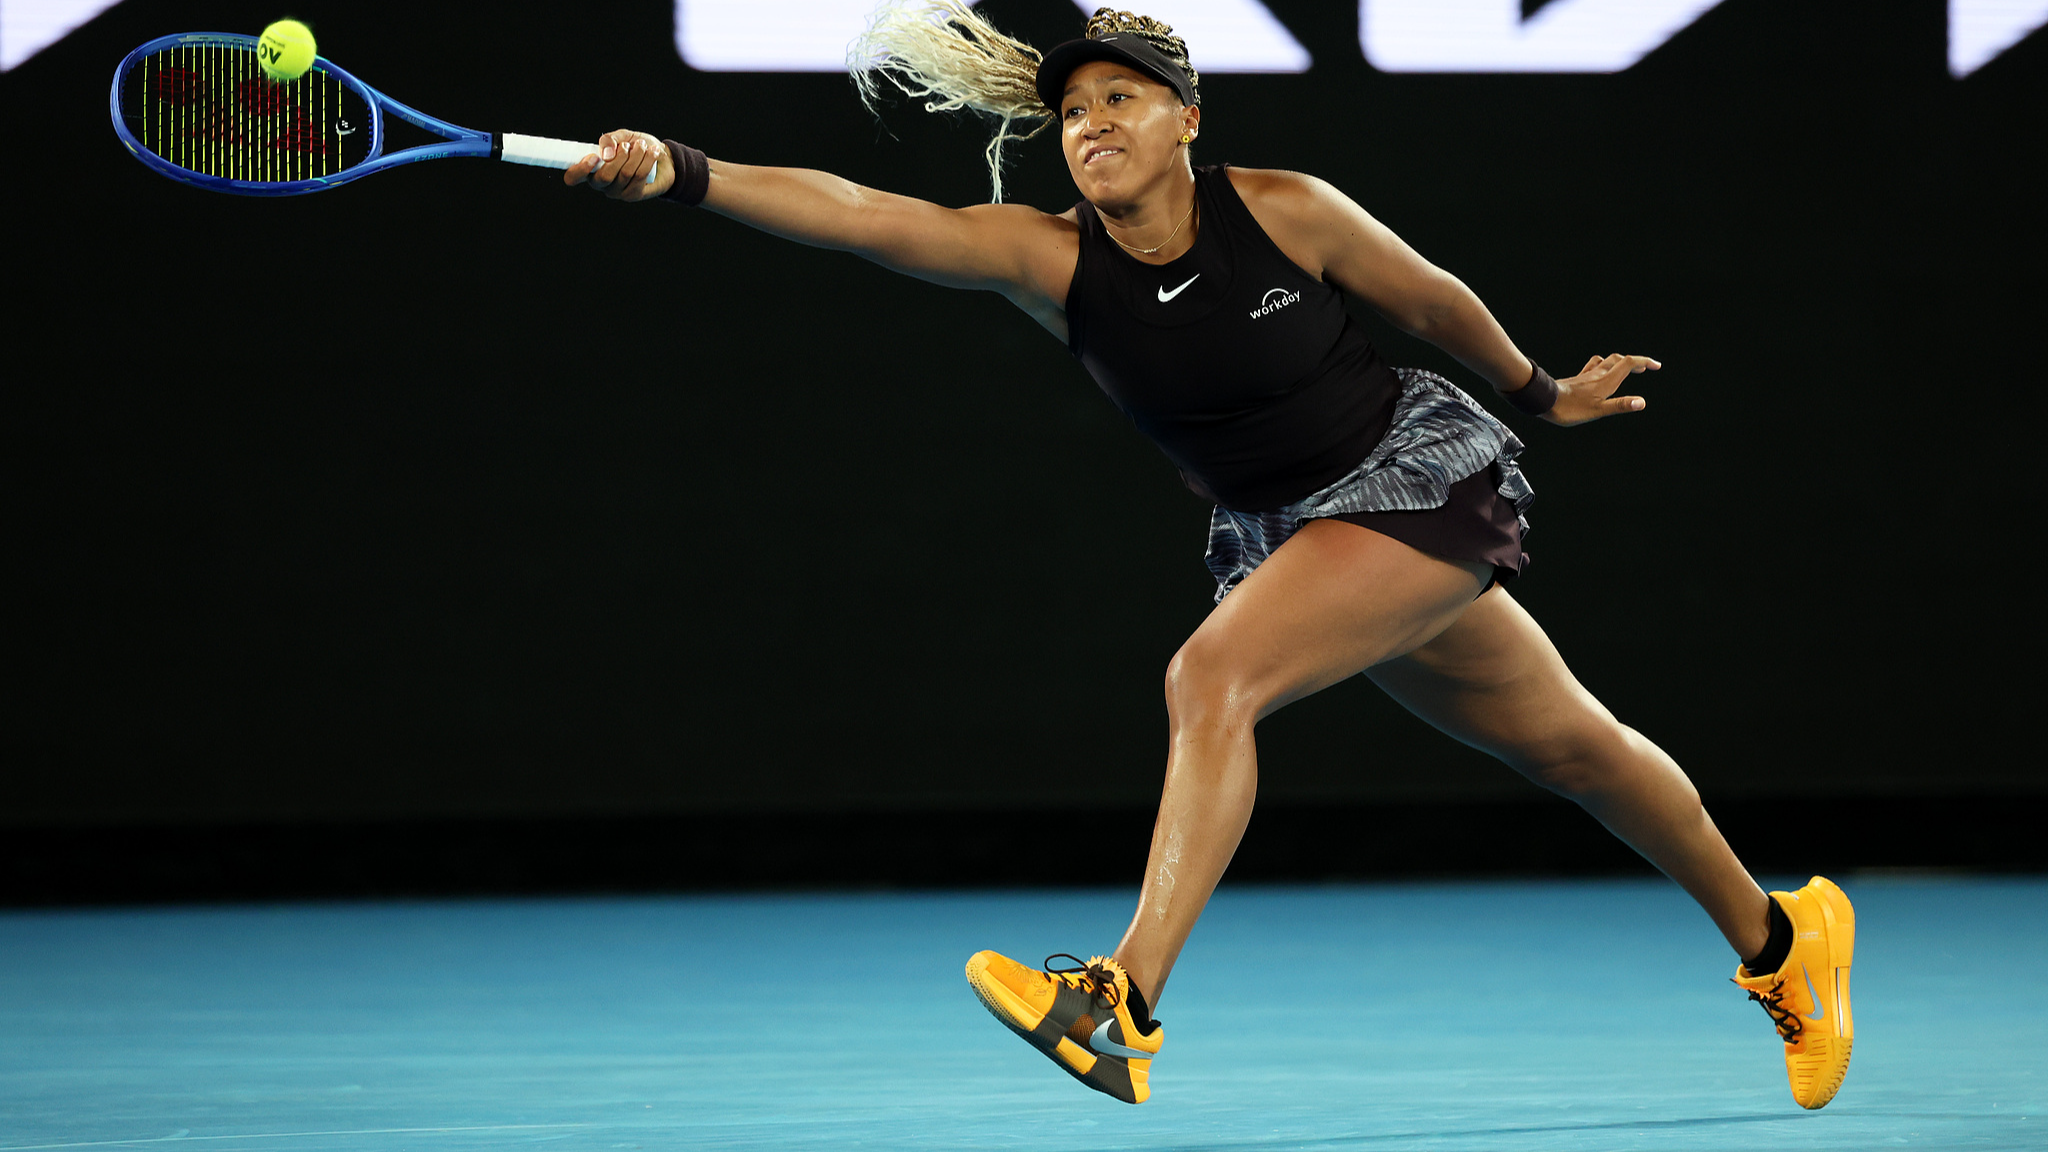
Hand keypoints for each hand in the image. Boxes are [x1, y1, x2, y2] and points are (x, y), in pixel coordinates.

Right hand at [564, 129, 672, 201]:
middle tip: (629, 146)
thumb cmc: (636, 147)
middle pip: (603, 177)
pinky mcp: (633, 195)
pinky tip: (653, 152)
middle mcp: (601, 184)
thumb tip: (606, 154)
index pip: (573, 177)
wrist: (662, 157)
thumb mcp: (622, 137)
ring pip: (624, 174)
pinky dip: (647, 160)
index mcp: (590, 169)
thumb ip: (610, 140)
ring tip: (643, 146)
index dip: (579, 170)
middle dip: (619, 157)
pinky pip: (639, 177)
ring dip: (636, 155)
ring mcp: (617, 192)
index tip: (593, 157)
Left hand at [1545, 353, 1661, 425]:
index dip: (1644, 362)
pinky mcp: (1576, 379)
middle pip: (1619, 360)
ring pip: (1605, 361)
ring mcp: (1586, 376)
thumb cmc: (1570, 408)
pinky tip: (1597, 371)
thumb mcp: (1598, 410)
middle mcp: (1597, 375)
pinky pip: (1592, 367)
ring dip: (1617, 361)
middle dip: (1634, 362)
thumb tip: (1642, 402)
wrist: (1544, 400)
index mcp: (1606, 381)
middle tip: (1644, 367)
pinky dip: (1601, 365)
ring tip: (1624, 367)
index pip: (1628, 363)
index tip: (1656, 366)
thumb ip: (1620, 405)